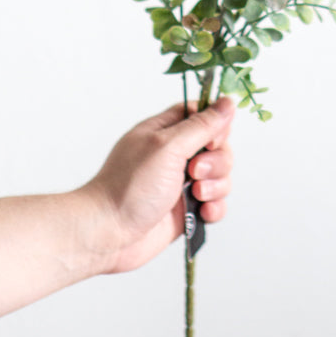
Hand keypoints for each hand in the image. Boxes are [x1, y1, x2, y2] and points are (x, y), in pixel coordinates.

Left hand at [83, 98, 234, 273]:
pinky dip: (215, 208)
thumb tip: (227, 102)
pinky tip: (202, 212)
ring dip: (216, 186)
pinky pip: (216, 204)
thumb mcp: (168, 146)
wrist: (108, 234)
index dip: (215, 124)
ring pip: (220, 176)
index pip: (200, 115)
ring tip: (196, 195)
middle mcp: (175, 156)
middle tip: (195, 172)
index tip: (212, 139)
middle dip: (216, 161)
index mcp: (165, 132)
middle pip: (217, 147)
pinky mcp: (186, 210)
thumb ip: (201, 125)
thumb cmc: (128, 187)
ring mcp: (181, 184)